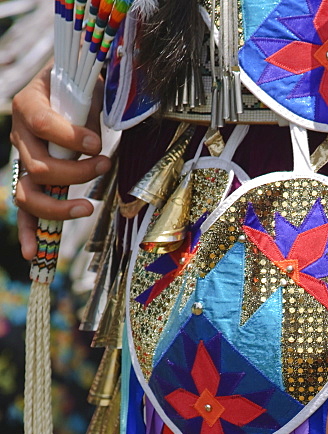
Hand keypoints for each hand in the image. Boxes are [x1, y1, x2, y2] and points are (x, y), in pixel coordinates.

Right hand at [11, 65, 110, 258]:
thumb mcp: (89, 85)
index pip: (44, 125)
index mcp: (29, 104)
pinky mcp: (32, 180)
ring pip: (30, 193)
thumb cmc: (82, 88)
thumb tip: (107, 127)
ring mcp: (23, 160)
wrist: (69, 89)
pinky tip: (34, 254)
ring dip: (60, 206)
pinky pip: (25, 210)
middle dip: (76, 173)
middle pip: (39, 166)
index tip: (99, 144)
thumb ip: (94, 100)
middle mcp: (20, 134)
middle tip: (106, 165)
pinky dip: (29, 233)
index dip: (71, 138)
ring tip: (89, 207)